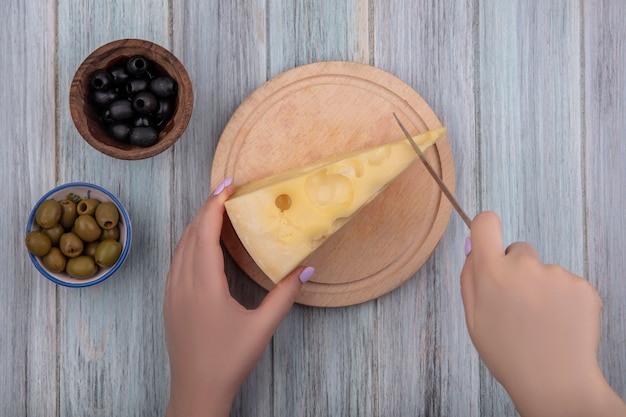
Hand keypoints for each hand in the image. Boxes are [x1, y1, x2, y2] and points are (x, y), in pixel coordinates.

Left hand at [163, 178, 314, 416]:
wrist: (196, 391)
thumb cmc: (229, 361)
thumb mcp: (261, 328)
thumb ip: (284, 295)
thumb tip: (307, 269)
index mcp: (204, 286)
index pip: (205, 233)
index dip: (215, 205)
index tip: (228, 184)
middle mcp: (182, 284)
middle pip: (190, 234)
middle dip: (207, 208)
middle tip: (226, 190)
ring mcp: (172, 292)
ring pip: (180, 246)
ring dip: (197, 224)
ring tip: (217, 210)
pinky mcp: (169, 301)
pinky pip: (176, 261)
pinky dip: (188, 243)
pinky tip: (201, 243)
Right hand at [461, 212, 625, 416]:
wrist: (555, 382)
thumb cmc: (509, 354)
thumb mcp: (473, 319)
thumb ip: (469, 279)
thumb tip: (474, 248)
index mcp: (492, 273)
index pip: (486, 223)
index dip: (486, 228)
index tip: (488, 238)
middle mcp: (524, 267)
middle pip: (518, 250)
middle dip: (516, 270)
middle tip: (518, 305)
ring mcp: (556, 275)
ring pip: (544, 271)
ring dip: (541, 289)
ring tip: (540, 322)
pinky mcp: (582, 286)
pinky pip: (567, 283)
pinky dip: (563, 299)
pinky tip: (558, 324)